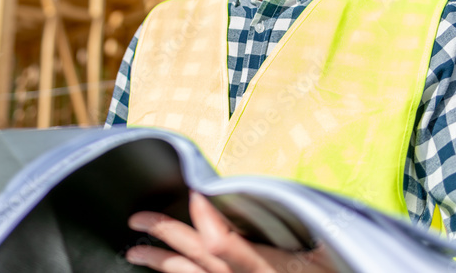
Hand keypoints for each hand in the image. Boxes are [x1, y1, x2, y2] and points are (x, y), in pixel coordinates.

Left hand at [125, 191, 335, 272]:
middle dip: (163, 234)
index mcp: (264, 267)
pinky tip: (160, 271)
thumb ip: (303, 226)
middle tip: (136, 219)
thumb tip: (293, 197)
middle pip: (194, 256)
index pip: (223, 242)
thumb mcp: (322, 253)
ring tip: (133, 250)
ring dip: (158, 261)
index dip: (204, 217)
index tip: (194, 190)